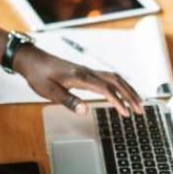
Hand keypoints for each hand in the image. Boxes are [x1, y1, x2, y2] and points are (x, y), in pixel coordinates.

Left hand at [13, 46, 142, 116]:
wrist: (31, 60)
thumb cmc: (39, 75)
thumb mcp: (49, 91)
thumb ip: (68, 101)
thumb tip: (85, 110)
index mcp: (80, 76)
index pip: (106, 89)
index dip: (118, 101)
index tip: (127, 113)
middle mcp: (87, 72)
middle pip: (116, 81)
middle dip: (130, 95)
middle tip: (141, 109)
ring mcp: (87, 71)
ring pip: (114, 78)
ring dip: (127, 89)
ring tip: (137, 102)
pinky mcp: (85, 72)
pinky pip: (108, 77)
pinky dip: (119, 85)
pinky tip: (122, 92)